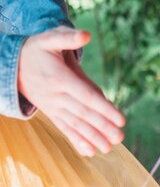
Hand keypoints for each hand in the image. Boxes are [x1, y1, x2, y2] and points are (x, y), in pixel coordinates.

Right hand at [17, 26, 124, 155]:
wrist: (13, 64)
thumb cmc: (38, 48)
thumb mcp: (50, 38)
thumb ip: (68, 37)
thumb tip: (86, 35)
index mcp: (60, 78)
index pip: (86, 96)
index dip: (104, 108)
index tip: (121, 119)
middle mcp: (56, 96)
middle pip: (84, 113)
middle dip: (102, 127)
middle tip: (120, 137)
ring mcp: (54, 106)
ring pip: (75, 124)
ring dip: (92, 137)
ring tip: (109, 148)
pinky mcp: (52, 112)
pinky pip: (65, 128)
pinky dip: (77, 140)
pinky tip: (90, 151)